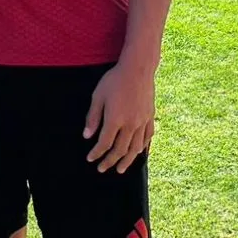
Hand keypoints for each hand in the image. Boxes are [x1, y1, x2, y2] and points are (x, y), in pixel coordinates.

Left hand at [83, 59, 155, 174]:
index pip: (104, 144)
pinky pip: (147, 138)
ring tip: (120, 169)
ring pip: (135, 148)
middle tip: (102, 169)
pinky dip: (142, 148)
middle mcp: (130, 124)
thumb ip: (93, 117)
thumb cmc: (114, 80)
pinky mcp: (150, 117)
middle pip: (119, 150)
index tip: (90, 159)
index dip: (96, 153)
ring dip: (127, 161)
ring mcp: (142, 122)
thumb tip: (87, 136)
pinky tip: (138, 153)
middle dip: (109, 161)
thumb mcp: (98, 96)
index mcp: (115, 119)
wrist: (138, 68)